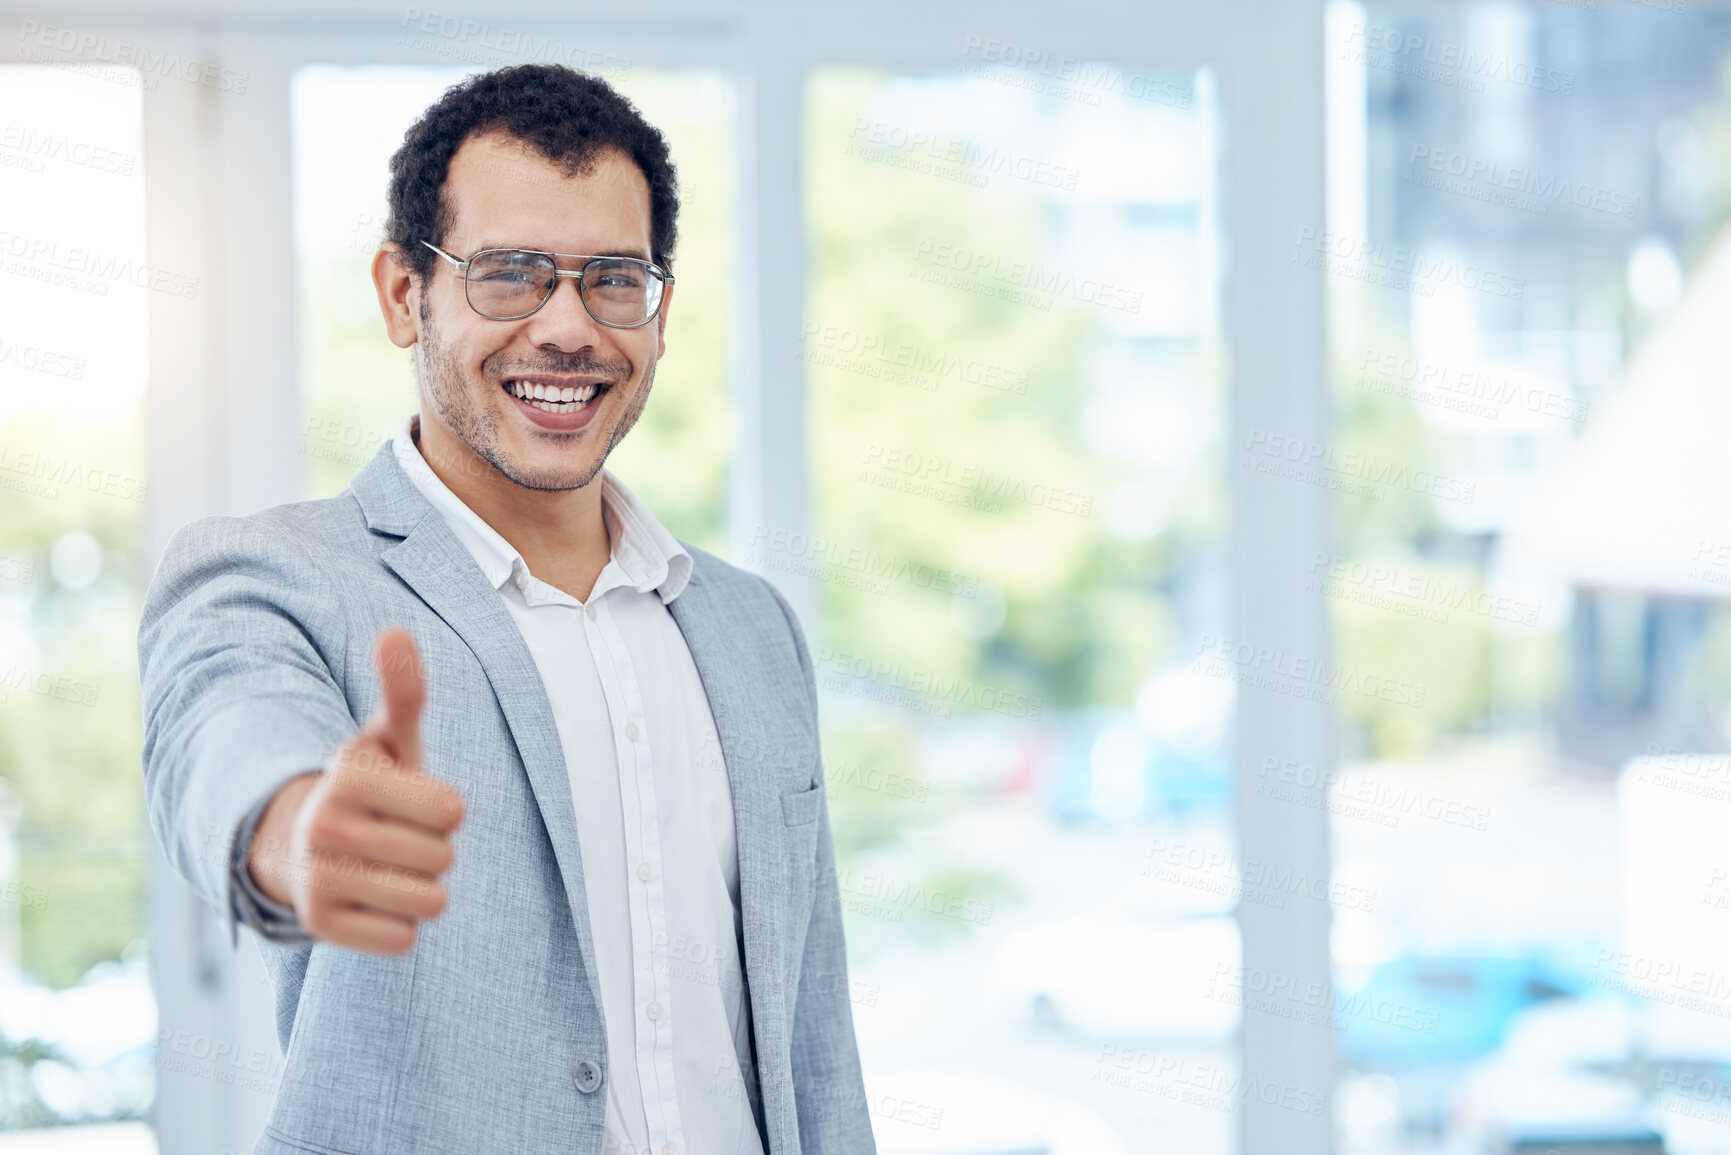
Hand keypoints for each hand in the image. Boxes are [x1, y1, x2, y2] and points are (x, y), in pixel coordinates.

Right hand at [246, 627, 464, 953]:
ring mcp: (315, 878)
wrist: (305, 846)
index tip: (420, 803)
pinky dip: (403, 925)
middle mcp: (323, 825)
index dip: (448, 810)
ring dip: (424, 890)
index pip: (451, 810)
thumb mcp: (389, 738)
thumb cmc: (371, 788)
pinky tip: (377, 901)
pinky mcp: (318, 926)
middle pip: (442, 857)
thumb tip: (396, 631)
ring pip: (428, 902)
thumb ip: (403, 690)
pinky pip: (404, 939)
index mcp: (348, 774)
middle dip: (436, 850)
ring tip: (392, 869)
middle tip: (401, 839)